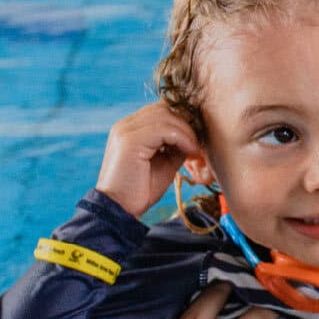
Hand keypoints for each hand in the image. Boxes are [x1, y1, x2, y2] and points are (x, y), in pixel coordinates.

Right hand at [95, 102, 201, 217]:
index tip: (196, 139)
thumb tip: (194, 136)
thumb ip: (176, 146)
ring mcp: (126, 131)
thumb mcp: (164, 163)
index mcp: (131, 129)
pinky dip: (181, 137)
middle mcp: (126, 125)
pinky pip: (163, 128)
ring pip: (165, 115)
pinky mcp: (130, 140)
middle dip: (186, 123)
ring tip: (194, 149)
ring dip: (186, 131)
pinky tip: (189, 151)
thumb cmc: (140, 190)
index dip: (182, 121)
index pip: (161, 110)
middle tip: (199, 142)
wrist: (119, 210)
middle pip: (164, 108)